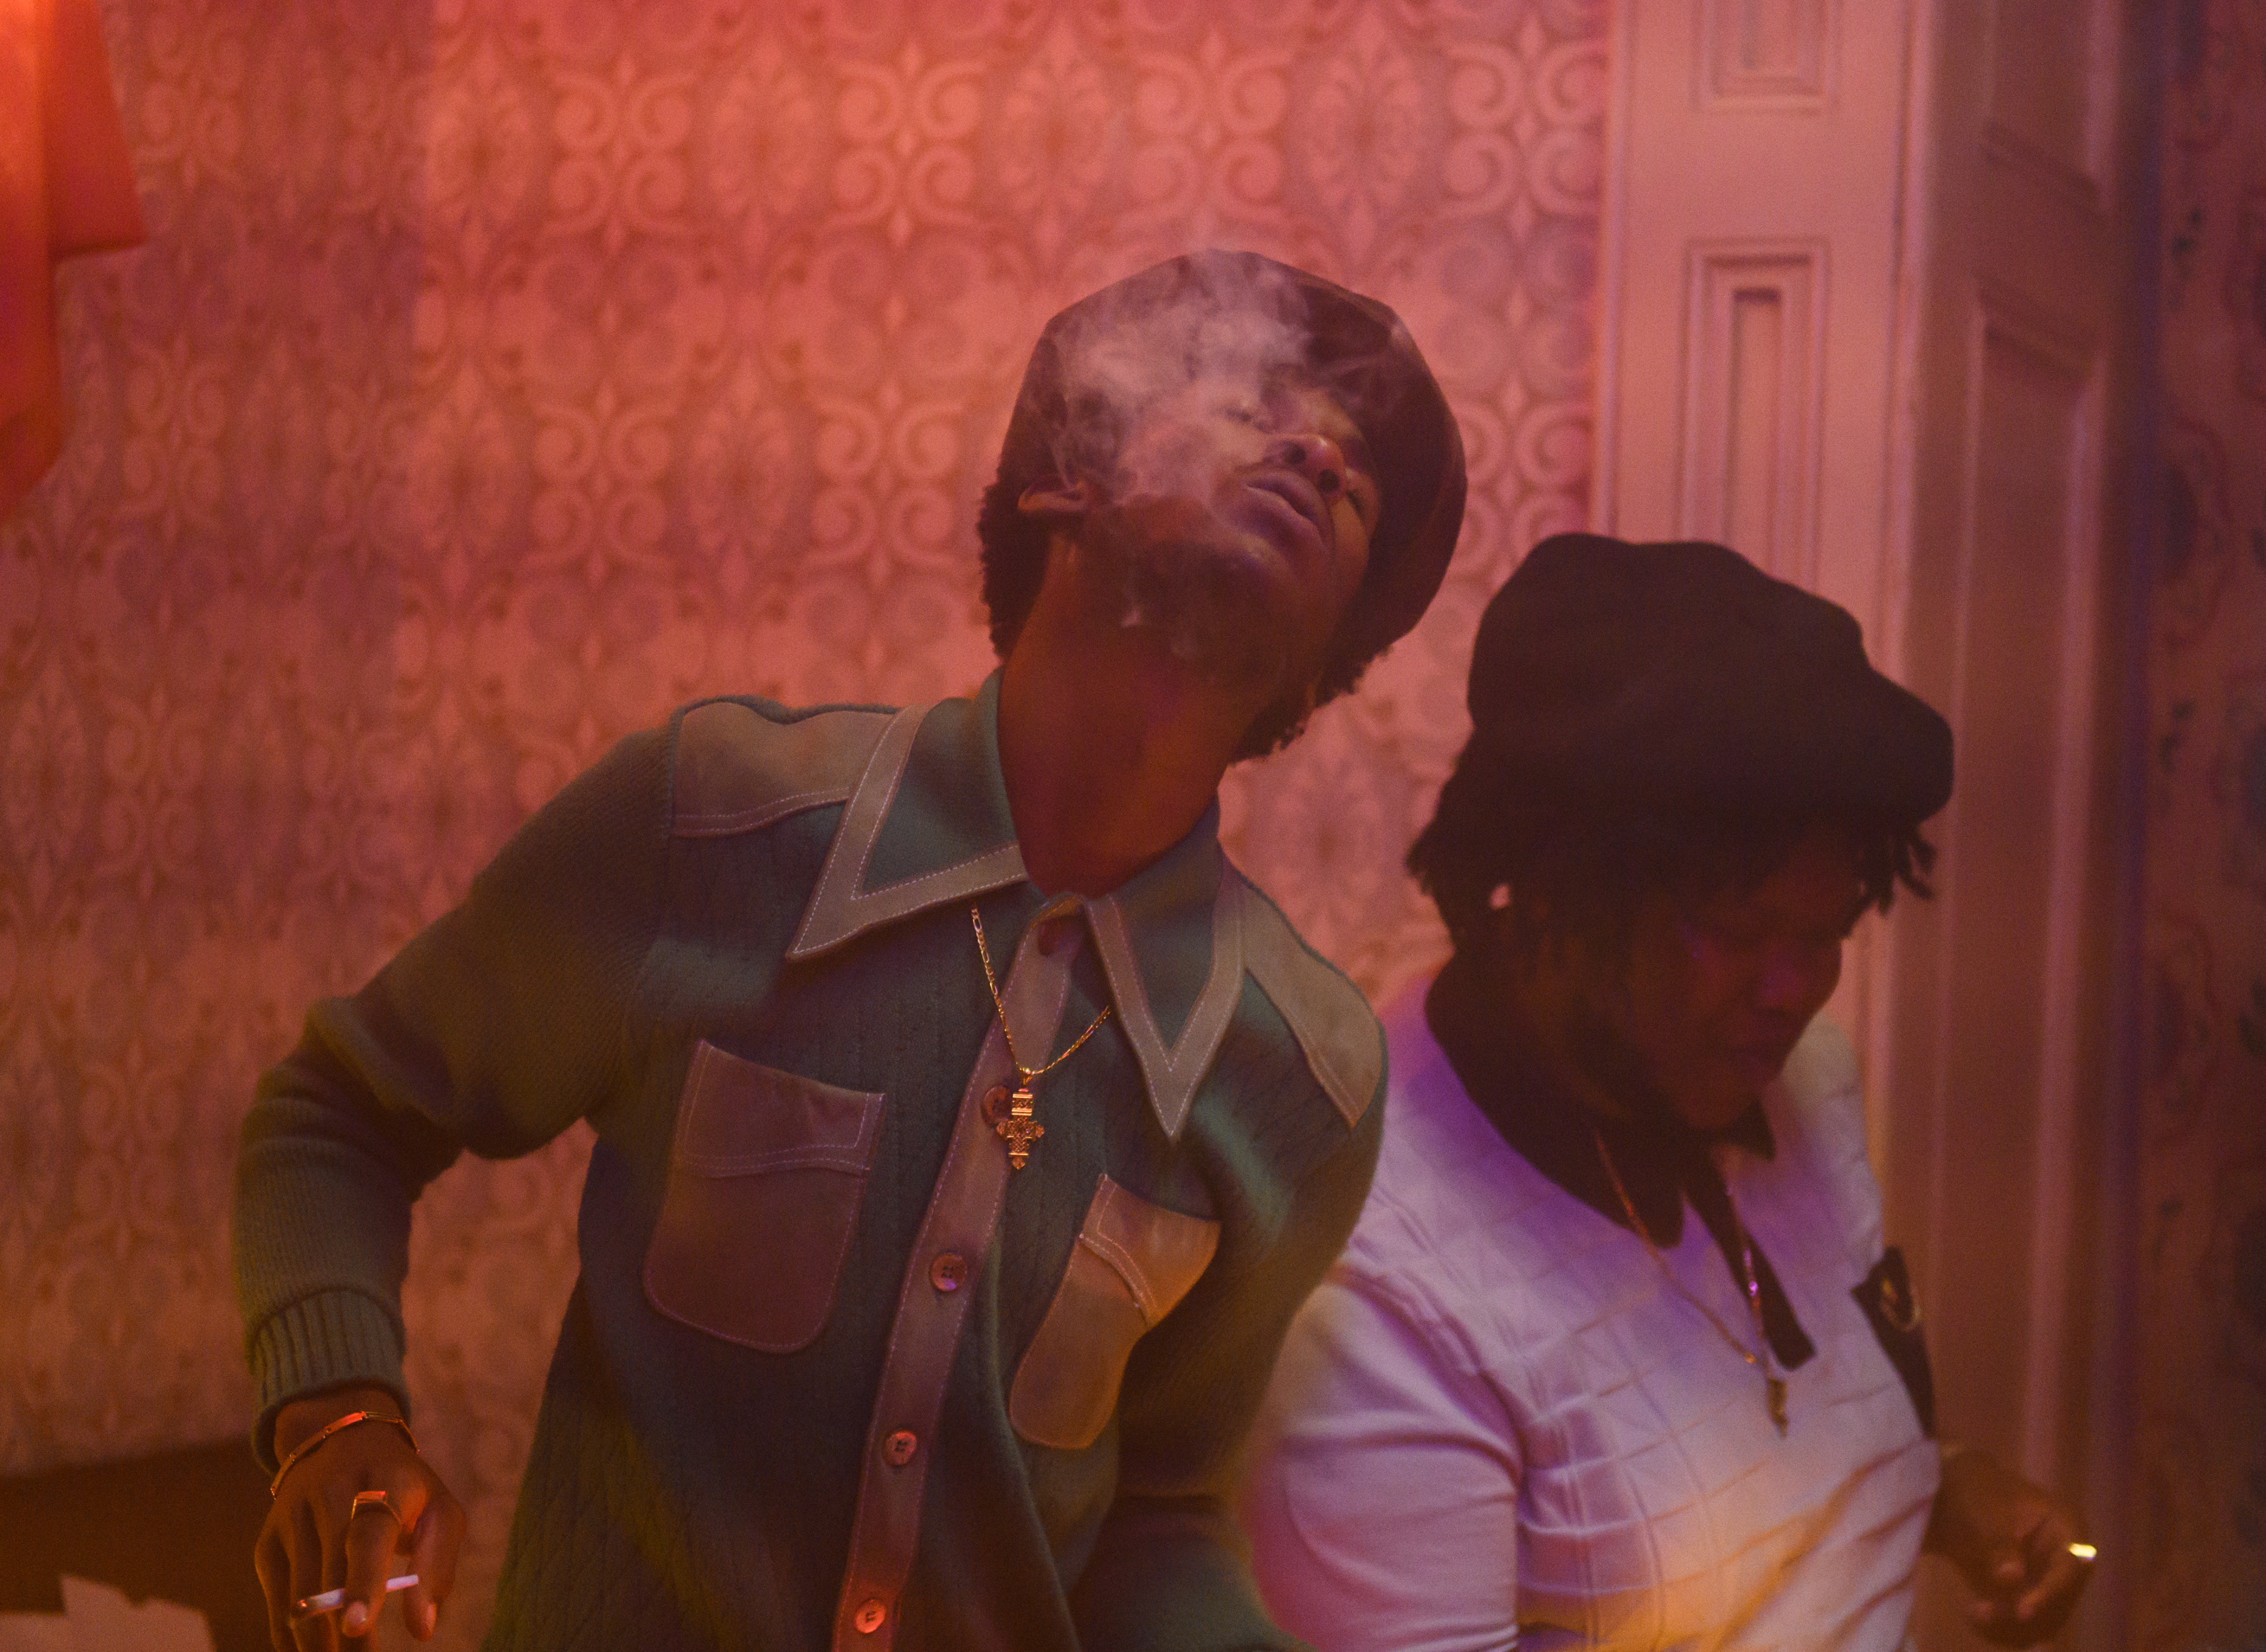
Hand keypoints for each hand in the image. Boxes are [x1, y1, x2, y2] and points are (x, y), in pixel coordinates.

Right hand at [255, 1385, 465, 1650]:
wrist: (340, 1442)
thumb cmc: (404, 1488)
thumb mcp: (439, 1508)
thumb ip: (437, 1564)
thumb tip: (423, 1629)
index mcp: (384, 1481)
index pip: (368, 1532)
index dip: (364, 1581)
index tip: (358, 1626)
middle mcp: (330, 1495)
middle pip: (330, 1575)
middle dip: (344, 1633)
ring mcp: (292, 1519)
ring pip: (298, 1597)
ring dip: (318, 1644)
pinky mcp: (267, 1544)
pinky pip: (277, 1604)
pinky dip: (292, 1638)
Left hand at [1925, 1445, 2092, 1645]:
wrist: (1948, 1490)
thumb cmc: (1973, 1487)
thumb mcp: (1983, 1506)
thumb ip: (1998, 1540)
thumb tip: (2012, 1578)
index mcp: (2066, 1528)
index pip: (2071, 1567)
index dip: (2050, 1592)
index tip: (2023, 1611)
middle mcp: (2064, 1559)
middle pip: (2060, 1601)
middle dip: (2025, 1614)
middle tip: (1983, 1612)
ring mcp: (2046, 1579)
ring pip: (2044, 1619)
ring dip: (2013, 1627)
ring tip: (1975, 1614)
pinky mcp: (2025, 1595)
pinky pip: (2023, 1624)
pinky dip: (2002, 1629)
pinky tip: (1974, 1620)